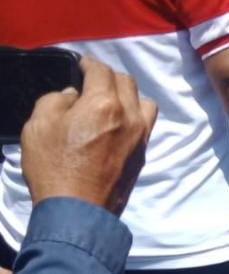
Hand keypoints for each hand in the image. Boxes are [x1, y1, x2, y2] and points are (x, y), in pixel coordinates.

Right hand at [21, 57, 157, 214]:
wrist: (77, 210)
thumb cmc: (54, 168)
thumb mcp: (38, 126)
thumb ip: (55, 100)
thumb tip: (73, 94)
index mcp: (104, 104)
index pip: (101, 71)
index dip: (88, 64)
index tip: (81, 65)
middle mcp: (130, 116)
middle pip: (125, 82)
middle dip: (107, 77)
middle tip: (91, 83)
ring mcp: (141, 136)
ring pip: (143, 101)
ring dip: (127, 96)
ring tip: (109, 103)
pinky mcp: (143, 153)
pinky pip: (145, 124)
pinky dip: (134, 116)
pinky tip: (117, 124)